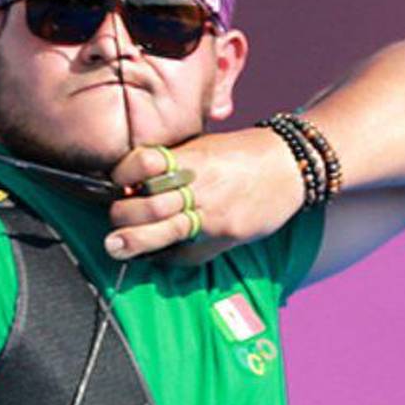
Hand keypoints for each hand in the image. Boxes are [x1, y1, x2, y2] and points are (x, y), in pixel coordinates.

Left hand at [103, 128, 304, 264]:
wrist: (290, 165)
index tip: (116, 183)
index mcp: (190, 156)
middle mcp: (199, 183)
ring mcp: (213, 211)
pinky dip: (169, 257)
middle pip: (149, 203)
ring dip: (134, 241)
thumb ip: (172, 165)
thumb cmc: (241, 154)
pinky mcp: (226, 234)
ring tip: (115, 247)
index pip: (143, 163)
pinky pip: (190, 252)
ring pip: (165, 230)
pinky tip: (159, 255)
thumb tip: (134, 186)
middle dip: (123, 215)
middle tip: (114, 221)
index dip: (122, 175)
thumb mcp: (204, 147)